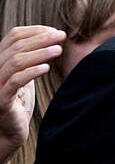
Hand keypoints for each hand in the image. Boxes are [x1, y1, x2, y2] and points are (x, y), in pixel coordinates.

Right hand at [0, 25, 64, 163]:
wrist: (8, 132)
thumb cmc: (18, 103)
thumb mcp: (24, 76)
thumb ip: (31, 59)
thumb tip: (51, 40)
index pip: (13, 36)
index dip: (35, 31)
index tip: (55, 31)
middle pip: (16, 46)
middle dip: (41, 39)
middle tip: (61, 37)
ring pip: (16, 61)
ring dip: (39, 53)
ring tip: (58, 50)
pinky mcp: (0, 100)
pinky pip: (15, 81)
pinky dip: (31, 72)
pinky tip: (47, 68)